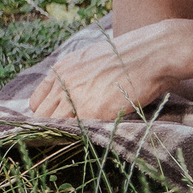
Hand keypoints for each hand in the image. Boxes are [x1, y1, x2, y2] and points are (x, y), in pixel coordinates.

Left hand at [27, 20, 191, 122]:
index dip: (47, 114)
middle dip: (51, 128)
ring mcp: (75, 98)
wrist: (156, 53)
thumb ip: (76, 77)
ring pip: (54, 127)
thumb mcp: (94, 59)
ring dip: (63, 135)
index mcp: (62, 68)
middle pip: (41, 117)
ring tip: (78, 138)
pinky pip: (74, 133)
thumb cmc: (133, 56)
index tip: (57, 123)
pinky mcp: (92, 112)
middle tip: (65, 137)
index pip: (37, 103)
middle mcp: (63, 82)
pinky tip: (91, 136)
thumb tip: (70, 98)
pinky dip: (79, 138)